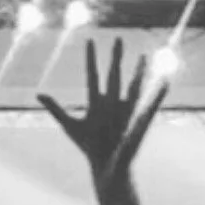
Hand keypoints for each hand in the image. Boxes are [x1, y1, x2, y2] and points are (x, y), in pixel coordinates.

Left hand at [38, 38, 168, 193]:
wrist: (105, 166)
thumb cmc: (88, 147)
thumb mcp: (70, 126)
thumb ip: (56, 108)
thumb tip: (38, 94)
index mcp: (96, 102)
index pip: (93, 75)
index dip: (91, 59)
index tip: (90, 40)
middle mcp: (111, 103)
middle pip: (113, 76)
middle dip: (115, 58)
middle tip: (118, 38)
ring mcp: (124, 112)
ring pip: (132, 87)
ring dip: (137, 72)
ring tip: (144, 56)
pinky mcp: (135, 121)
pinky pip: (148, 106)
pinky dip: (158, 95)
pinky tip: (165, 83)